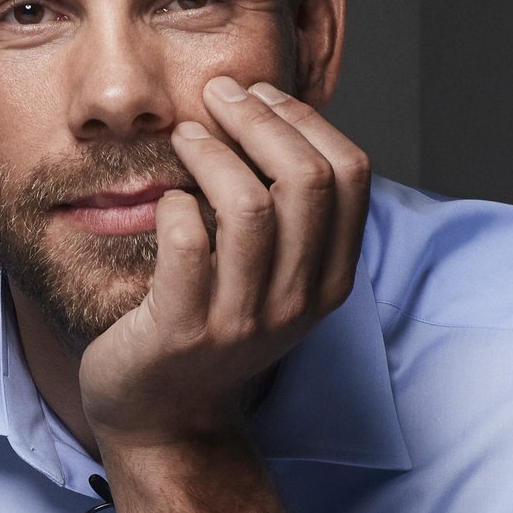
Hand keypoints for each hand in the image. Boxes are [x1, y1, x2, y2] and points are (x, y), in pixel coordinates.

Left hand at [77, 75, 371, 448]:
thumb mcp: (269, 276)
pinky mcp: (182, 331)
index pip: (350, 174)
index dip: (305, 120)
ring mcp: (242, 320)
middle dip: (260, 119)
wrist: (162, 418)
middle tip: (217, 96)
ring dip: (213, 153)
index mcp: (328, 279)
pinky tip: (164, 201)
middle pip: (308, 179)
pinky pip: (188, 243)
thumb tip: (270, 109)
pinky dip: (175, 205)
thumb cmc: (209, 328)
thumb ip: (286, 214)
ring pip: (251, 206)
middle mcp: (296, 301)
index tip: (259, 94)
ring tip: (185, 134)